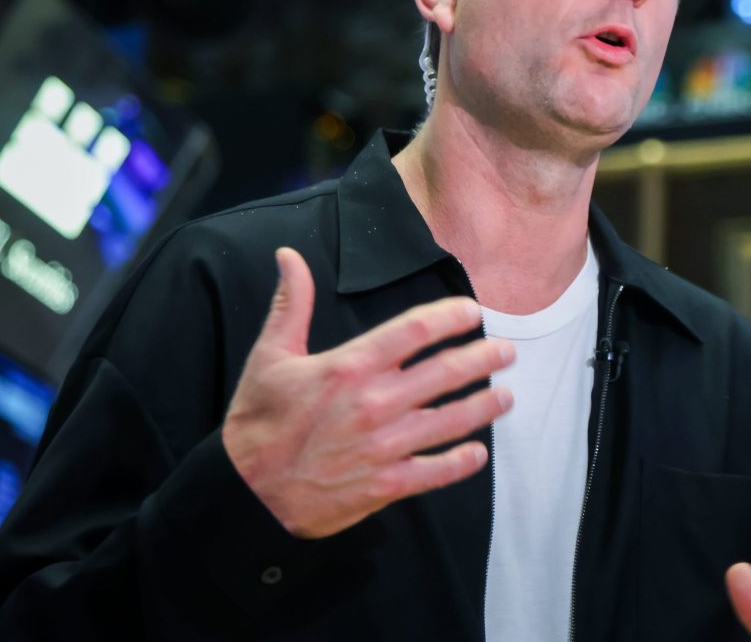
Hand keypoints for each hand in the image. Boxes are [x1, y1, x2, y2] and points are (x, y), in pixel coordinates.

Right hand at [223, 247, 513, 537]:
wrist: (244, 494)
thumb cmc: (257, 423)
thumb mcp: (269, 356)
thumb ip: (292, 304)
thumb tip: (289, 256)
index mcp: (350, 367)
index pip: (415, 330)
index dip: (450, 317)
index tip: (471, 312)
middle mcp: (374, 403)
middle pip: (445, 372)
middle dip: (483, 358)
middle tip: (506, 351)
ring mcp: (383, 447)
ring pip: (450, 421)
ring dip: (484, 406)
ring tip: (506, 396)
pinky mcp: (384, 484)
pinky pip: (434, 472)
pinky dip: (461, 463)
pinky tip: (478, 453)